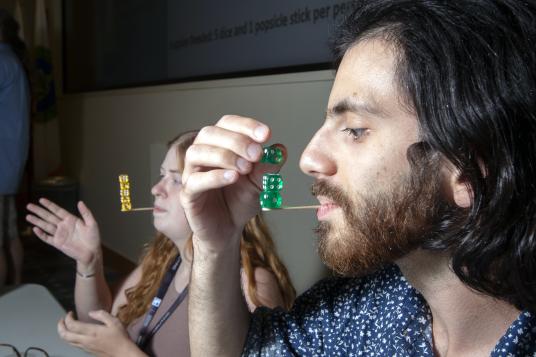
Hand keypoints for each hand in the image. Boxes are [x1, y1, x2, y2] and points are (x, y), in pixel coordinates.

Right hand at [26, 199, 100, 267]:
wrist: (91, 253)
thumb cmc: (93, 238)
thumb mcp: (92, 223)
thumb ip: (86, 213)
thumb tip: (80, 202)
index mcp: (71, 220)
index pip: (58, 210)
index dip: (49, 205)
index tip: (41, 200)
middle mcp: (63, 226)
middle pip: (49, 217)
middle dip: (39, 211)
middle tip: (29, 205)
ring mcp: (60, 234)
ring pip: (46, 226)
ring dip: (37, 221)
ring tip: (28, 216)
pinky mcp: (58, 243)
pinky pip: (47, 238)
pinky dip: (41, 234)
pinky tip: (35, 229)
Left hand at [58, 310, 143, 356]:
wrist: (123, 354)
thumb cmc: (120, 338)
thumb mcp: (114, 322)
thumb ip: (102, 315)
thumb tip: (91, 313)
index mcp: (92, 332)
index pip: (72, 325)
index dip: (68, 318)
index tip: (70, 313)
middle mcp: (86, 341)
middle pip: (65, 335)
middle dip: (60, 327)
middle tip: (62, 320)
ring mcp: (85, 347)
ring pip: (68, 342)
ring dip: (63, 333)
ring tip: (65, 326)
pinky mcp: (87, 351)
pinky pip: (73, 345)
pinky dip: (70, 338)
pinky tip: (74, 334)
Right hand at [180, 115, 284, 251]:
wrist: (229, 228)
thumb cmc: (240, 200)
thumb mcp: (260, 183)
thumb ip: (268, 167)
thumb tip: (280, 150)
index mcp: (219, 144)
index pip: (227, 123)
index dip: (246, 125)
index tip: (265, 134)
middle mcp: (202, 154)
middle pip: (210, 134)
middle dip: (236, 140)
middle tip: (256, 153)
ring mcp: (192, 173)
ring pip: (197, 153)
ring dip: (224, 156)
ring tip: (245, 167)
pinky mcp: (188, 194)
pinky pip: (195, 180)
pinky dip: (215, 177)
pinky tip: (233, 177)